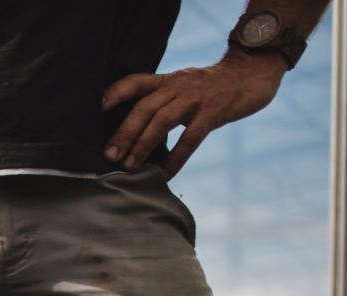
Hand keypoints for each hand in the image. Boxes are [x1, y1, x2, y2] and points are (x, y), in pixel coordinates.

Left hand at [103, 53, 285, 178]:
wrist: (253, 70)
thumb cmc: (211, 86)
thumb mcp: (183, 86)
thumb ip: (161, 102)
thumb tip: (132, 135)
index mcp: (167, 80)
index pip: (134, 82)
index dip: (113, 94)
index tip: (93, 110)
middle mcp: (177, 86)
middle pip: (144, 108)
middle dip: (124, 133)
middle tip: (108, 156)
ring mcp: (196, 98)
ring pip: (162, 121)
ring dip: (143, 145)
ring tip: (129, 167)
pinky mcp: (214, 111)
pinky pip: (191, 138)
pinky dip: (176, 158)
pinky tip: (164, 174)